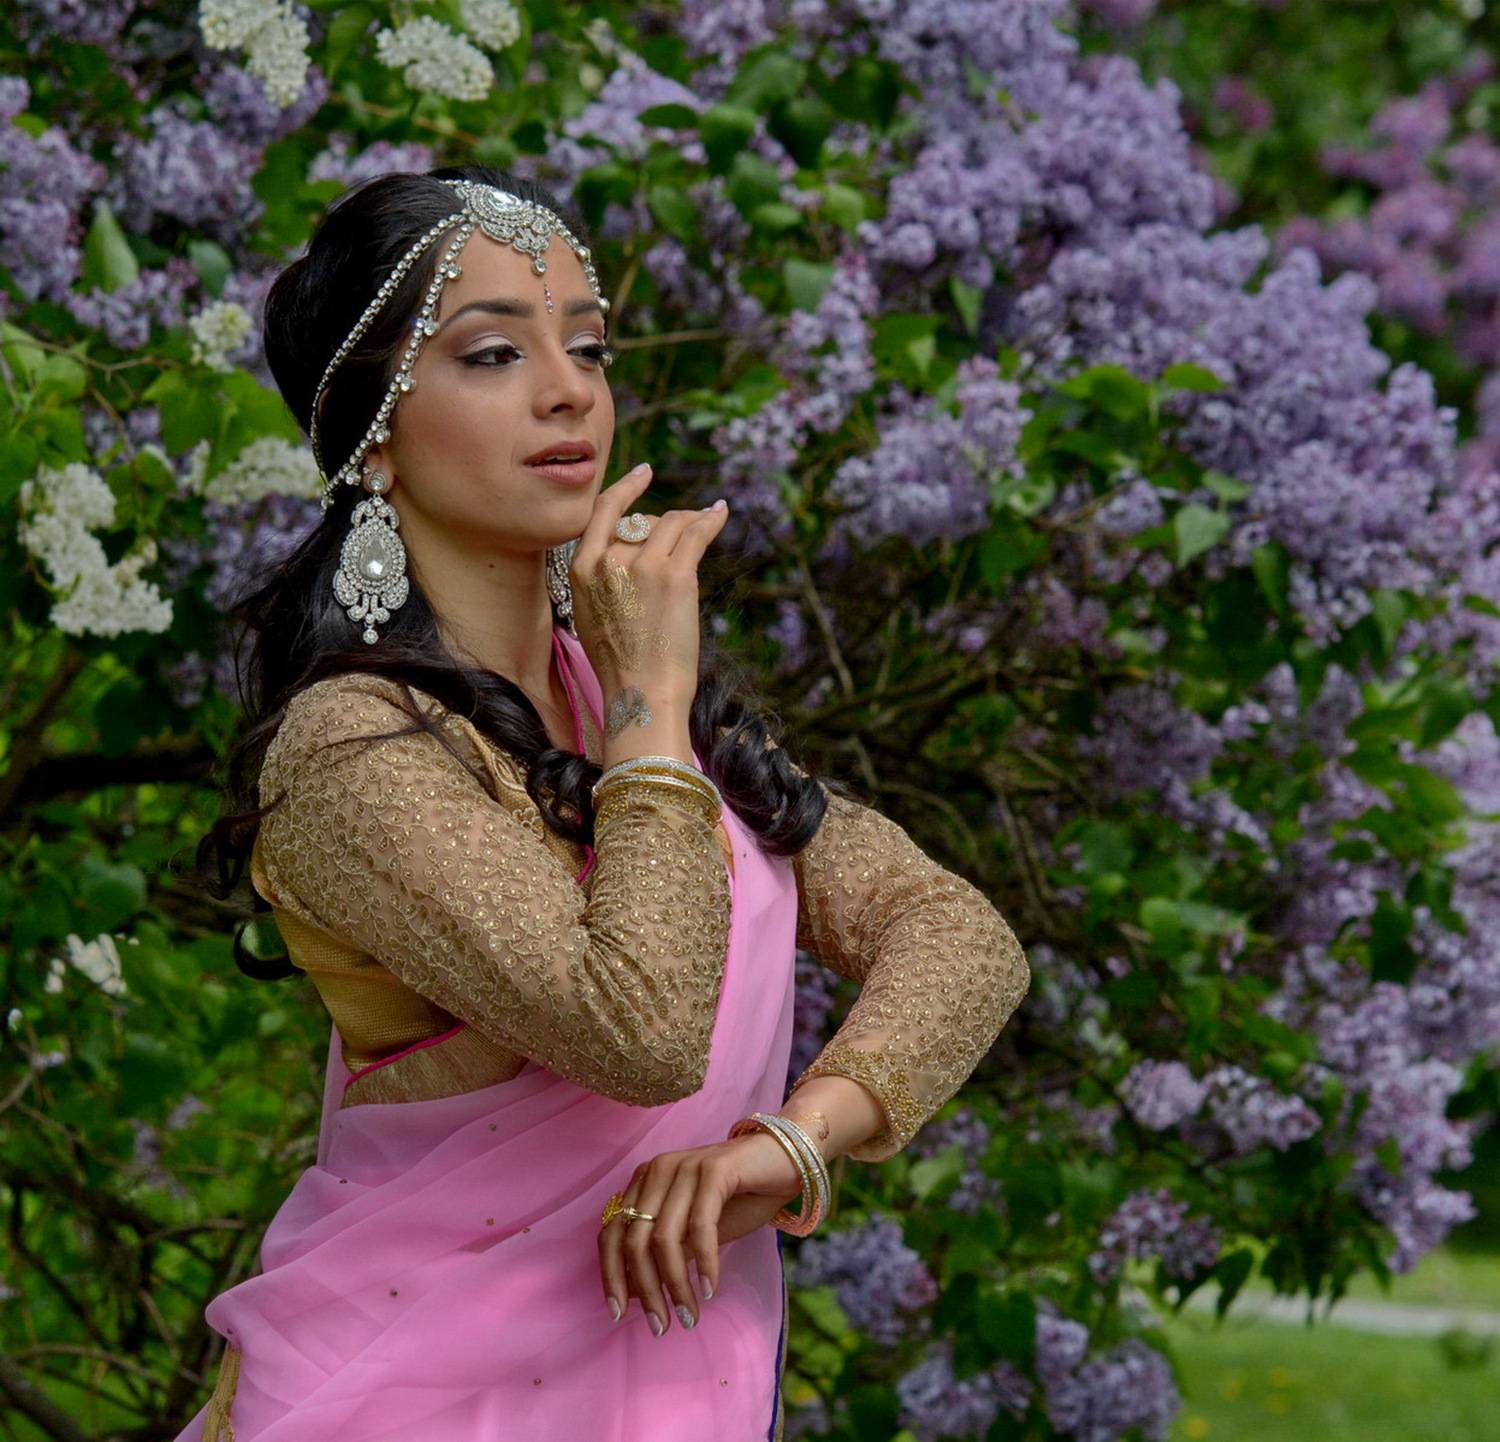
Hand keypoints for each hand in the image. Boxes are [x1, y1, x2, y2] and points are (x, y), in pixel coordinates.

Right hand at [568, 464, 729, 713]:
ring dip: (691, 520)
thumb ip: (600, 580)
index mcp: (582, 569)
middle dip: (665, 523)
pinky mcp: (676, 575)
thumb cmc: (619, 665)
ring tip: (706, 520)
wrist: (641, 691)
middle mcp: (609, 560)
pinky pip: (696, 533)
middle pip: (643, 520)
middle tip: (685, 530)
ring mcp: (643, 565)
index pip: (602, 512)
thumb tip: (621, 557)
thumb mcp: (590, 615)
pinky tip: (720, 512)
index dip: (625, 489)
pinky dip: (711, 519)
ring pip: (673, 522)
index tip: (643, 473)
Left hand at [598, 1131, 804, 1335]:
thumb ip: (668, 1253)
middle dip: (646, 1290)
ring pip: (664, 1238)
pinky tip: (710, 1288)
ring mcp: (685, 1167)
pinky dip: (704, 1262)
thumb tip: (636, 1294)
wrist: (786, 1160)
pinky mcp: (715, 1169)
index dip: (611, 1275)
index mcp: (646, 1181)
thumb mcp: (697, 1231)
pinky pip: (701, 1226)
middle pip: (634, 1240)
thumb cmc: (740, 1197)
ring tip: (689, 1316)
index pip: (612, 1232)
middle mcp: (659, 1170)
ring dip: (675, 1285)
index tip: (616, 1314)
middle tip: (661, 1326)